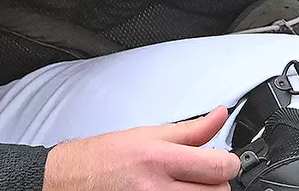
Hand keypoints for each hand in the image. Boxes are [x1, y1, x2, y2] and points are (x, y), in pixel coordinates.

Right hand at [45, 107, 240, 190]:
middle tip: (203, 175)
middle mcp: (156, 189)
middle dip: (216, 182)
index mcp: (160, 159)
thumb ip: (192, 129)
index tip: (225, 161)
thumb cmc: (105, 158)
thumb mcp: (149, 133)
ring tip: (187, 185)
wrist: (69, 181)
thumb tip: (221, 115)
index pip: (219, 167)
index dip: (229, 162)